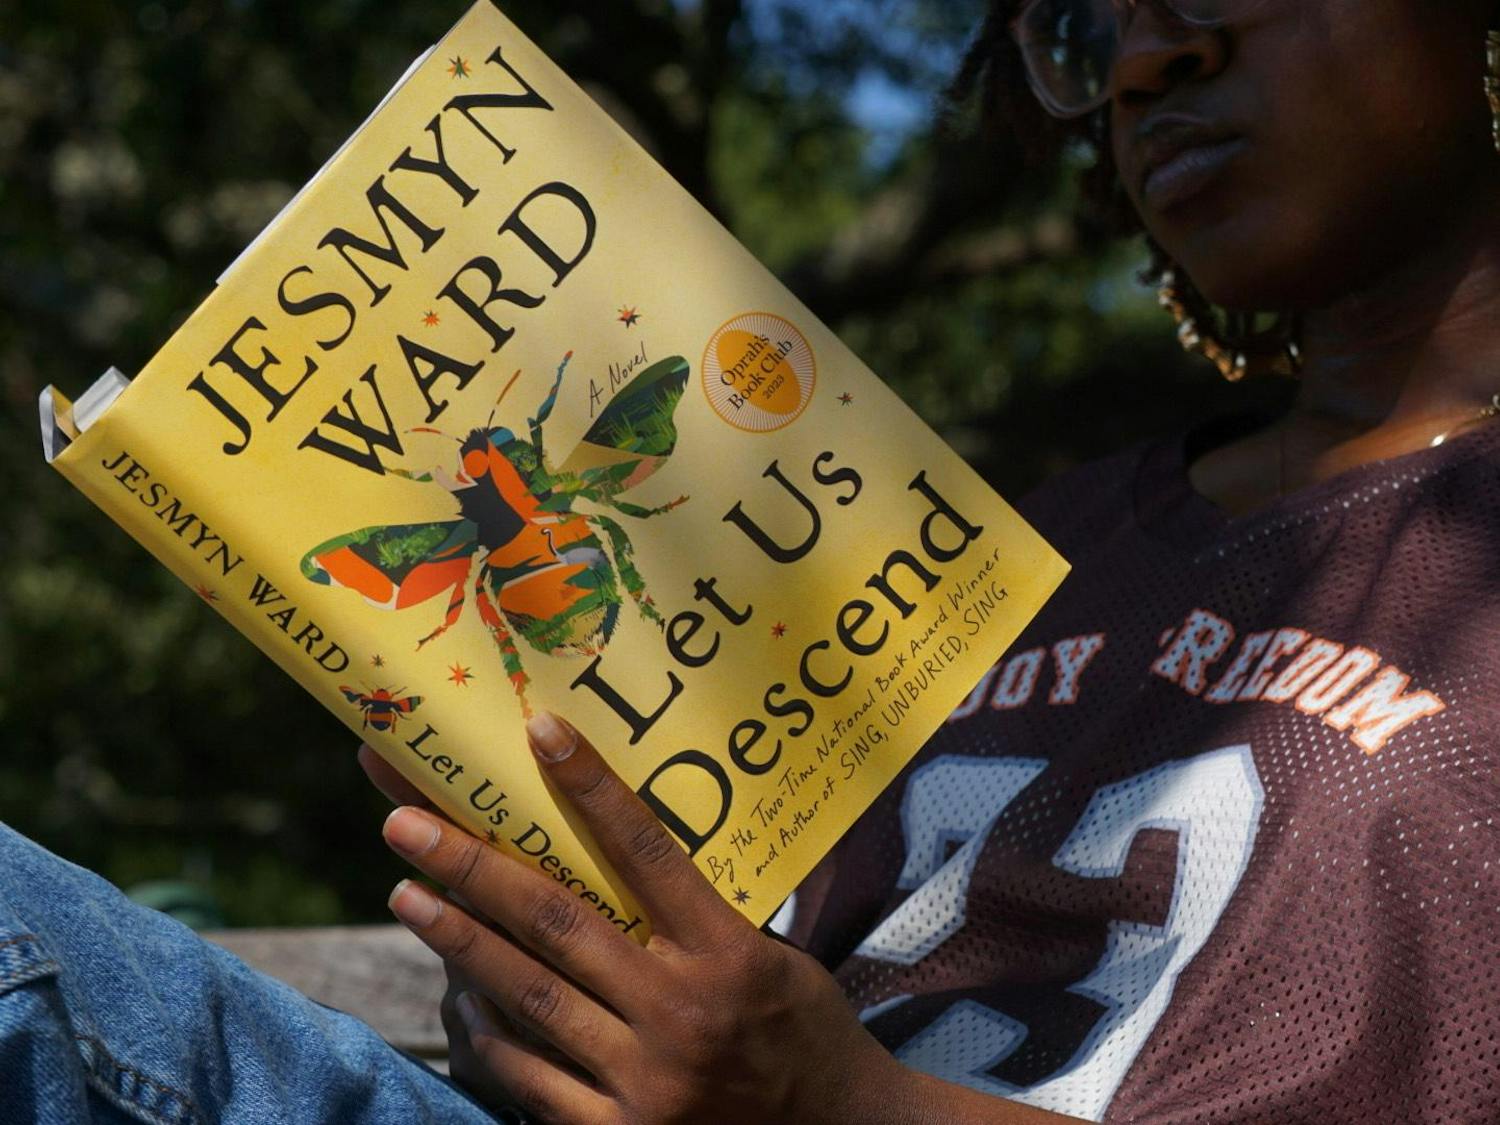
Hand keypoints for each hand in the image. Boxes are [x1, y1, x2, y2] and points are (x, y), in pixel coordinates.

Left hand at [373, 713, 920, 1124]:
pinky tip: (456, 992)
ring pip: (530, 996)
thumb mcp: (767, 956)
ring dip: (459, 941)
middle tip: (405, 822)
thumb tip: (607, 853)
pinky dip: (487, 1030)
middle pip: (559, 923)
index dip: (592, 788)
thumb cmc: (800, 1030)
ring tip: (406, 892)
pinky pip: (529, 1077)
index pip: (649, 851)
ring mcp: (645, 1081)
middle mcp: (682, 1012)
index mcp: (728, 953)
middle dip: (473, 868)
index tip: (539, 732)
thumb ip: (695, 915)